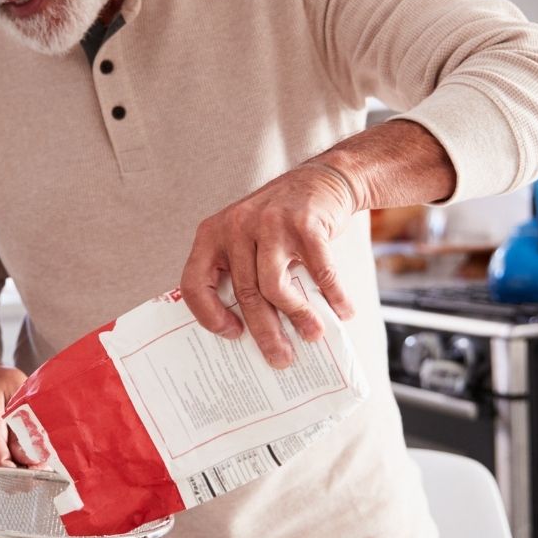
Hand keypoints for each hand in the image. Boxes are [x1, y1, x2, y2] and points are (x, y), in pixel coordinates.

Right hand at [0, 363, 34, 467]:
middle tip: (41, 453)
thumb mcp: (18, 392)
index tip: (42, 465)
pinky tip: (18, 451)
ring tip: (28, 447)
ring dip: (20, 470)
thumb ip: (26, 424)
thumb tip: (33, 460)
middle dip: (26, 472)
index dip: (23, 473)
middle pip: (1, 475)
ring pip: (0, 479)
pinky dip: (12, 468)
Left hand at [179, 163, 357, 367]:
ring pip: (275, 287)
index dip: (208, 315)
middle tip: (280, 358)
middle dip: (264, 333)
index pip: (194, 282)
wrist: (320, 179)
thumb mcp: (245, 237)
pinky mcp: (305, 224)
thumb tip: (248, 331)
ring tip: (311, 336)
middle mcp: (236, 228)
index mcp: (212, 234)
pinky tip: (342, 311)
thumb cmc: (279, 221)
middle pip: (243, 293)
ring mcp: (270, 224)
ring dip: (297, 317)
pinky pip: (318, 271)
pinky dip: (333, 295)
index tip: (231, 334)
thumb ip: (239, 272)